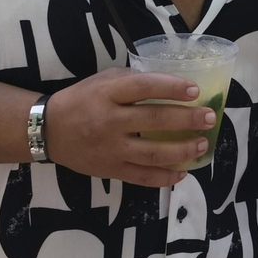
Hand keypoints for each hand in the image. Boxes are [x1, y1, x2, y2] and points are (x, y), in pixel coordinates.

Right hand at [43, 67, 218, 187]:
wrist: (48, 131)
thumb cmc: (81, 99)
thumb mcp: (103, 80)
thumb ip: (132, 80)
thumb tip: (170, 82)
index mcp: (108, 93)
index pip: (144, 87)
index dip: (172, 88)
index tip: (195, 91)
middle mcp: (109, 121)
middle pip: (154, 120)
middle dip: (187, 120)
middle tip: (209, 117)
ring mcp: (110, 149)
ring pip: (152, 153)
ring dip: (182, 150)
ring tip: (202, 144)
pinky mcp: (110, 170)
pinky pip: (141, 177)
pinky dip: (164, 176)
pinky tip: (182, 172)